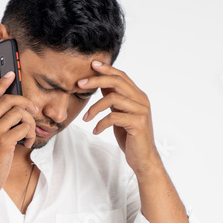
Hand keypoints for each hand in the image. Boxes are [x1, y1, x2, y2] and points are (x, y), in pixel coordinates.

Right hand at [0, 71, 38, 197]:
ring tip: (27, 134)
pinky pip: (24, 128)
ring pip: (19, 113)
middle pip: (9, 100)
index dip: (2, 83)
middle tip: (33, 110)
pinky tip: (26, 144)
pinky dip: (29, 135)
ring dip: (30, 123)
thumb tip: (2, 114)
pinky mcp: (3, 142)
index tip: (11, 74)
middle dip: (25, 102)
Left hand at [78, 59, 161, 175]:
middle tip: (79, 84)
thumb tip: (100, 83)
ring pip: (113, 99)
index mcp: (137, 95)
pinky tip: (96, 131)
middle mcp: (142, 100)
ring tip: (86, 118)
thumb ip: (114, 99)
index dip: (107, 69)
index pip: (122, 76)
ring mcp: (141, 111)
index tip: (92, 64)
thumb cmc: (130, 136)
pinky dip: (101, 123)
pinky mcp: (138, 123)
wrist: (143, 158)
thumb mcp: (120, 114)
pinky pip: (114, 117)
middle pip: (117, 82)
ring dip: (94, 108)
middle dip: (96, 80)